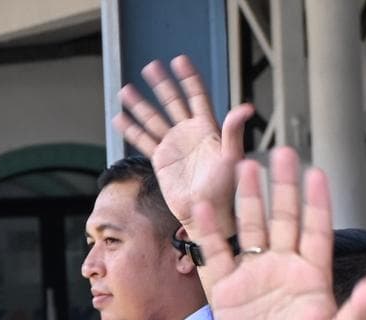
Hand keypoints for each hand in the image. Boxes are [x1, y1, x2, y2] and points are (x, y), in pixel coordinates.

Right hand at [114, 55, 252, 235]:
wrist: (208, 212)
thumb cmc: (226, 190)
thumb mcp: (232, 158)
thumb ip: (234, 132)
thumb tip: (246, 107)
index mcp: (209, 130)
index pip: (198, 97)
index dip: (189, 78)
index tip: (180, 60)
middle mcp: (190, 134)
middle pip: (174, 102)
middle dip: (162, 84)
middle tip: (151, 66)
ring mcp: (175, 145)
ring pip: (154, 119)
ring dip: (140, 104)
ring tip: (125, 90)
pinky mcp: (162, 160)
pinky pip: (143, 140)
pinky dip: (131, 129)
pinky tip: (119, 117)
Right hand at [192, 148, 365, 319]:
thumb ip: (358, 310)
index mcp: (313, 276)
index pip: (316, 230)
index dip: (316, 202)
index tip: (317, 173)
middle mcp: (284, 268)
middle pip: (283, 218)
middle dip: (282, 186)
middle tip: (282, 153)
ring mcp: (254, 276)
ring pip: (251, 228)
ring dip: (248, 199)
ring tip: (244, 166)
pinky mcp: (226, 291)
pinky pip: (214, 255)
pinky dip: (208, 232)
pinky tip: (202, 206)